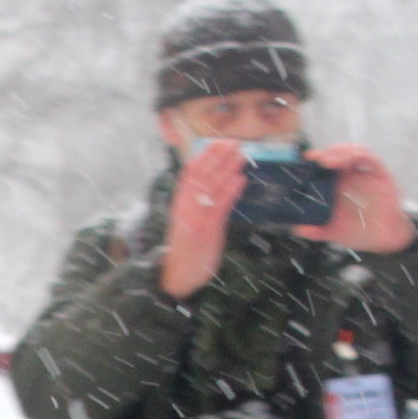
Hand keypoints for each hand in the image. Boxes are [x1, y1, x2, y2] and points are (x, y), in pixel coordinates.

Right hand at [160, 141, 245, 300]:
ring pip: (211, 186)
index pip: (190, 172)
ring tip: (242, 155)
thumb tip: (211, 187)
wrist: (175, 277)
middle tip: (236, 142)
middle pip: (202, 174)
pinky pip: (219, 207)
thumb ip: (196, 205)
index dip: (205, 155)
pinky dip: (230, 192)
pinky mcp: (207, 230)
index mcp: (180, 203)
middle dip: (219, 156)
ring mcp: (196, 218)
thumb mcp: (187, 223)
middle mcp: (186, 207)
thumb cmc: (183, 251)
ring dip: (228, 168)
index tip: (218, 142)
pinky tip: (241, 180)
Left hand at [297, 144, 416, 254]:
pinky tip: (348, 161)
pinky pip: (371, 160)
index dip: (317, 159)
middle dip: (328, 153)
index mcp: (340, 186)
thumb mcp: (335, 232)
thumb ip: (318, 231)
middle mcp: (352, 177)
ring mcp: (367, 175)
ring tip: (327, 160)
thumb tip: (298, 230)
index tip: (306, 159)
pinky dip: (359, 156)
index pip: (327, 166)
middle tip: (316, 158)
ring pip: (354, 152)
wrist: (385, 240)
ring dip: (341, 152)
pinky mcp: (381, 176)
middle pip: (340, 155)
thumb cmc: (360, 232)